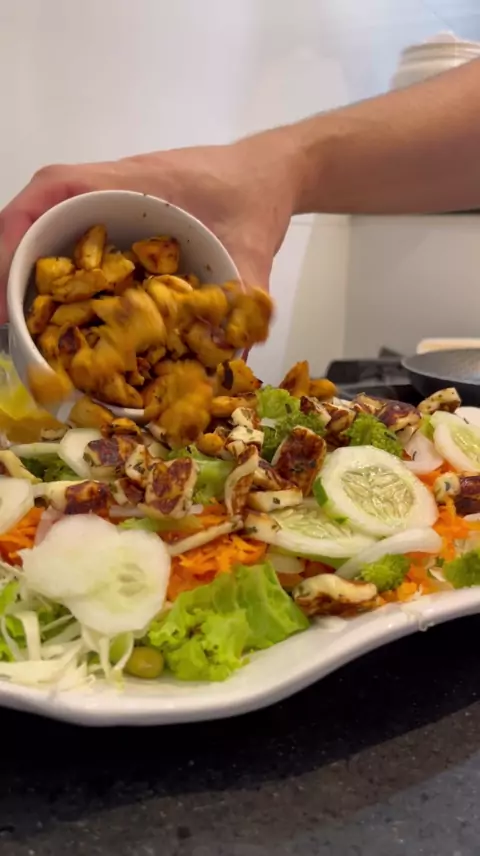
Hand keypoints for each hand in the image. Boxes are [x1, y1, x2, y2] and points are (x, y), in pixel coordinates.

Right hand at [0, 133, 297, 321]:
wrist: (271, 171)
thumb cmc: (254, 195)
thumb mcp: (251, 249)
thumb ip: (242, 301)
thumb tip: (229, 357)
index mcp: (130, 181)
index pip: (52, 189)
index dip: (16, 232)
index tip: (4, 283)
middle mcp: (110, 186)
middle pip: (37, 211)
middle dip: (10, 260)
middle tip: (4, 316)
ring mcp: (112, 200)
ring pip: (49, 224)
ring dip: (29, 265)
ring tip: (21, 318)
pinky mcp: (121, 218)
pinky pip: (74, 236)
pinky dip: (57, 268)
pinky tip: (59, 309)